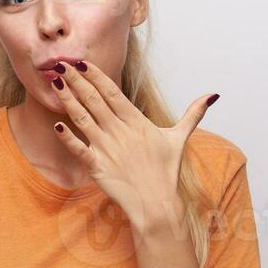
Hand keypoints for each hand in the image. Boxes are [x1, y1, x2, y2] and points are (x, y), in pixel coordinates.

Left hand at [49, 60, 218, 228]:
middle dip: (76, 81)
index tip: (81, 62)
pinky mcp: (97, 167)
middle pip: (94, 100)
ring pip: (83, 119)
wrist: (157, 204)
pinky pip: (78, 149)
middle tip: (60, 64)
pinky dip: (67, 137)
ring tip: (55, 84)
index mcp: (136, 122)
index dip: (96, 76)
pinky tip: (56, 125)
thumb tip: (212, 95)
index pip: (112, 92)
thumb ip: (193, 114)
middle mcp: (119, 132)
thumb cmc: (167, 172)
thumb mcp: (179, 138)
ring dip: (68, 100)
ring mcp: (107, 149)